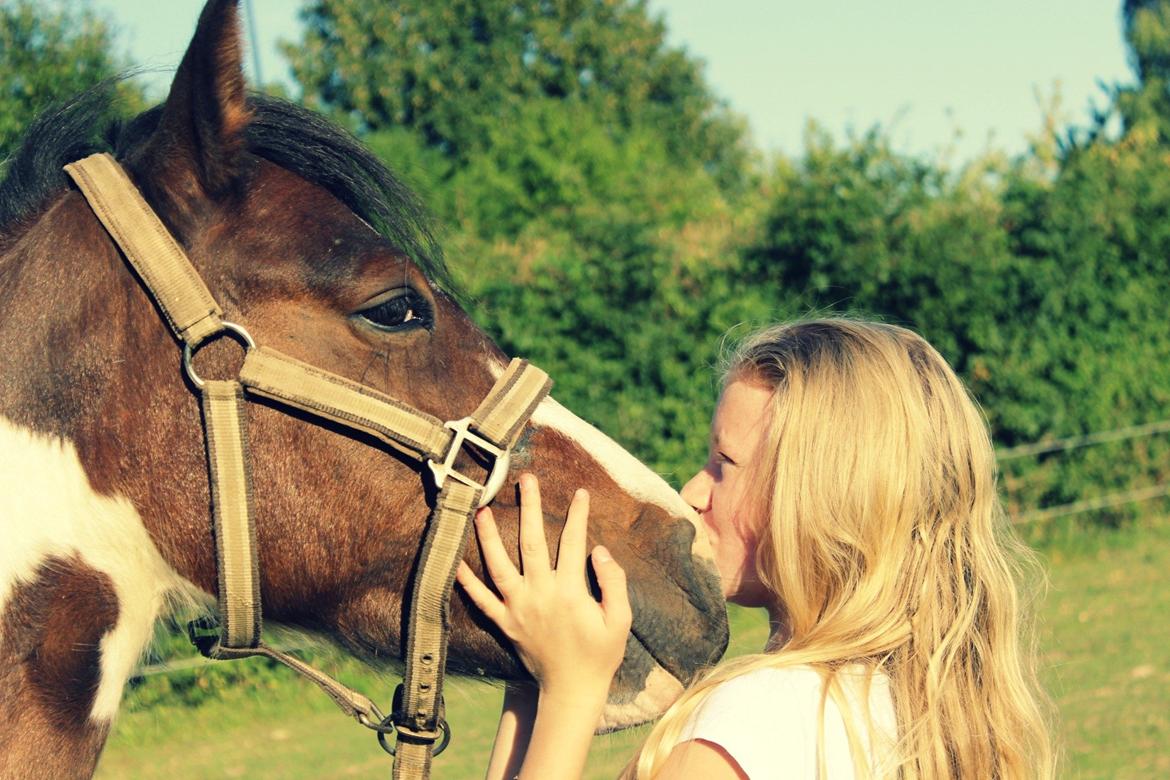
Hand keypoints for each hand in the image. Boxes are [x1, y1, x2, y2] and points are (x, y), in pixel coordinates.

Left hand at [456, 474, 631, 702]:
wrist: (571, 691)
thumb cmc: (599, 655)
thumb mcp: (620, 621)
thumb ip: (613, 582)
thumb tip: (599, 549)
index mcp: (570, 592)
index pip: (573, 543)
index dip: (578, 516)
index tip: (580, 492)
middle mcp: (540, 595)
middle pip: (532, 542)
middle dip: (530, 507)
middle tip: (526, 479)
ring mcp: (518, 608)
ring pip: (499, 565)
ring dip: (489, 536)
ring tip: (480, 509)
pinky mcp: (505, 622)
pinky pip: (481, 600)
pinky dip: (466, 581)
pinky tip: (454, 560)